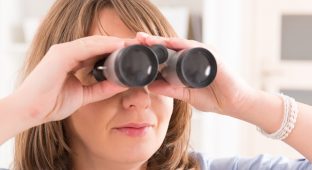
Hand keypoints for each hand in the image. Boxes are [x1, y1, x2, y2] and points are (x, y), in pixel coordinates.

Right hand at [15, 36, 127, 123]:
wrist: (30, 111)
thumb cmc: (52, 103)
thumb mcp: (84, 95)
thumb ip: (101, 89)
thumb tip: (121, 84)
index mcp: (72, 61)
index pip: (97, 52)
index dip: (115, 52)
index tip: (132, 54)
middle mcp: (68, 53)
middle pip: (98, 44)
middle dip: (117, 45)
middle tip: (136, 46)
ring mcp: (63, 51)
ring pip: (94, 42)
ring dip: (114, 42)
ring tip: (131, 44)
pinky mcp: (60, 55)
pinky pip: (86, 47)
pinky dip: (103, 45)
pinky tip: (117, 46)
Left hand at [136, 32, 254, 115]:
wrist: (235, 104)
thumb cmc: (214, 98)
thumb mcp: (186, 94)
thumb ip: (170, 90)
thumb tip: (150, 87)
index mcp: (188, 63)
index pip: (168, 54)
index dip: (153, 51)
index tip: (137, 48)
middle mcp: (195, 56)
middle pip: (171, 46)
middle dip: (154, 42)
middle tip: (138, 38)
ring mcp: (203, 54)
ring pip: (180, 44)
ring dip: (163, 41)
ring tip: (147, 39)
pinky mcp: (212, 56)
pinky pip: (195, 47)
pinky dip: (181, 44)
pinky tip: (169, 43)